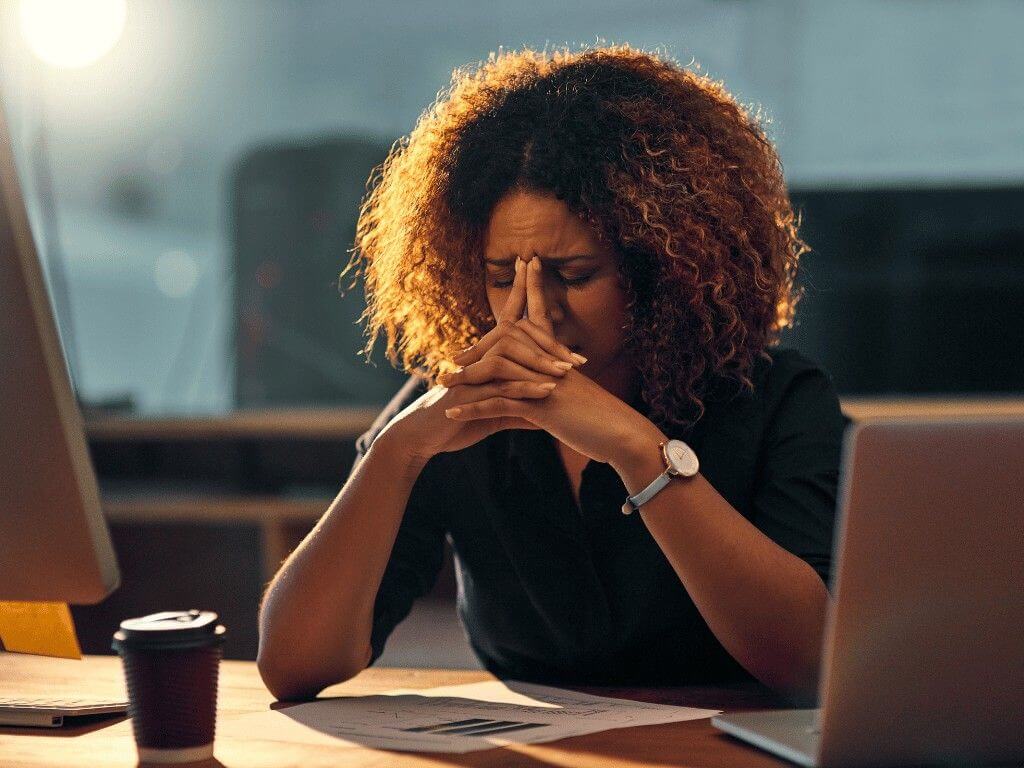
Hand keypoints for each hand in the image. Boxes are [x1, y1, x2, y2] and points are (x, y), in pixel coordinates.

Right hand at [375, 257, 579, 462]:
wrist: (423, 436)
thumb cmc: (459, 420)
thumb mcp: (496, 411)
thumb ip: (521, 403)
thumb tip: (548, 403)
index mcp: (489, 357)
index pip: (509, 317)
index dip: (520, 289)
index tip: (531, 261)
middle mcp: (479, 357)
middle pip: (516, 335)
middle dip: (549, 342)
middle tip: (580, 359)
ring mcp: (472, 372)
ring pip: (510, 358)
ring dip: (540, 366)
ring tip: (567, 377)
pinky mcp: (467, 392)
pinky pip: (500, 386)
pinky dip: (525, 389)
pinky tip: (546, 392)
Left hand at [442, 257, 663, 466]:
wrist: (623, 434)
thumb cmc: (607, 419)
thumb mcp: (581, 396)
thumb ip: (564, 385)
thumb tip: (554, 382)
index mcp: (561, 357)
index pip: (543, 315)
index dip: (534, 288)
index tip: (528, 262)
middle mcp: (550, 363)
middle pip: (508, 340)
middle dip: (478, 347)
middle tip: (452, 358)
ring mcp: (544, 382)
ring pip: (495, 371)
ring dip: (466, 380)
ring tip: (442, 387)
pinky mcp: (539, 406)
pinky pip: (497, 404)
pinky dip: (472, 409)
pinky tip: (451, 415)